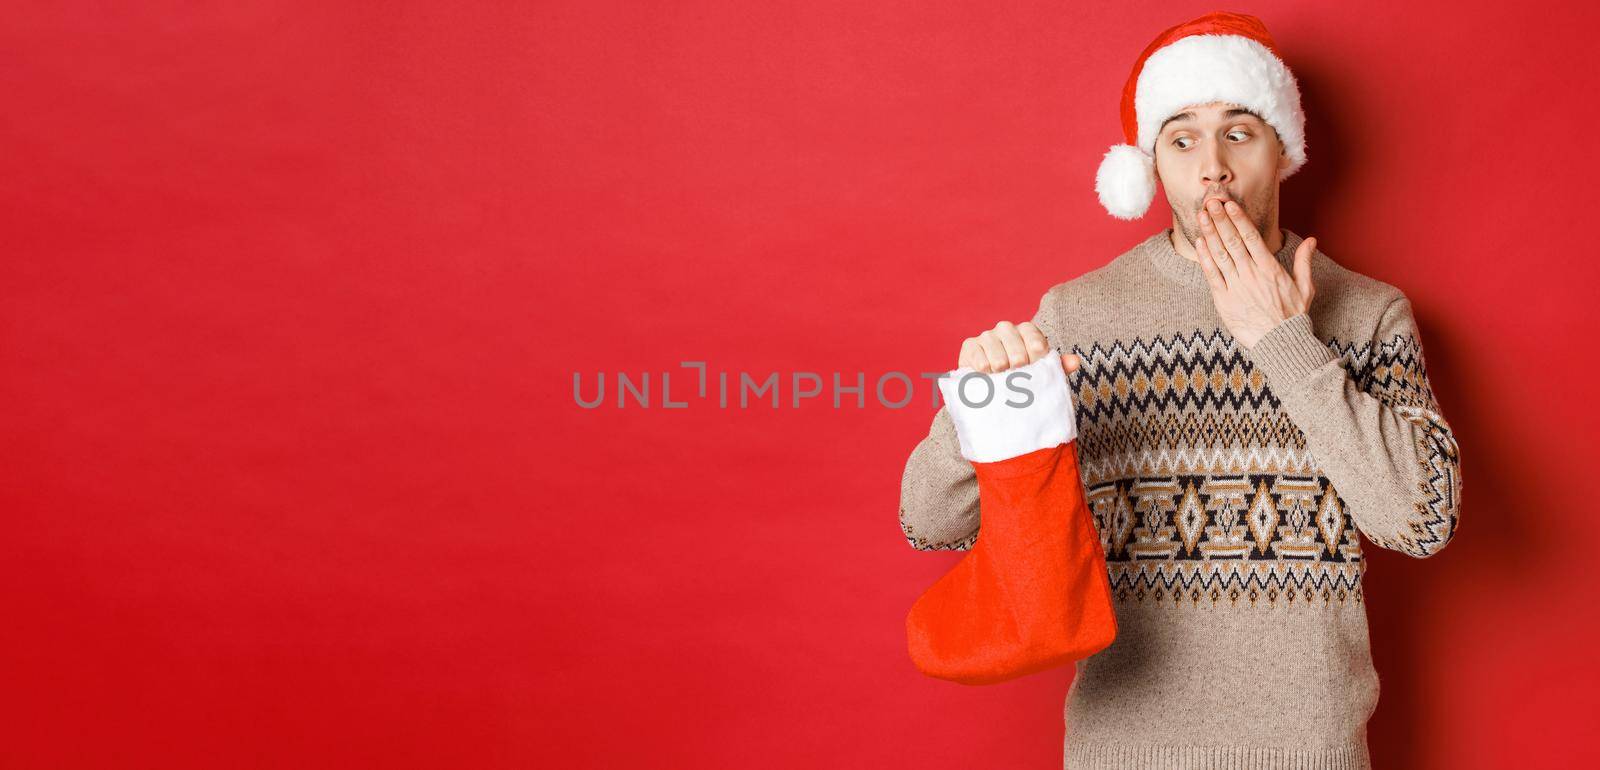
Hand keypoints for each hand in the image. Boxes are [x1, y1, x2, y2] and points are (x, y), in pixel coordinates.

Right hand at [958, 321, 1081, 374]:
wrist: (990, 389)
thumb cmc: (1020, 377)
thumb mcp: (1041, 373)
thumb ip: (1058, 367)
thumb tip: (1075, 362)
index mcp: (1026, 330)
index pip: (1035, 340)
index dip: (1035, 359)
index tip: (1033, 369)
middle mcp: (1006, 328)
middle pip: (1016, 350)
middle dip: (1017, 369)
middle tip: (1016, 377)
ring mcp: (987, 335)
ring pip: (998, 358)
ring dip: (1001, 373)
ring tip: (1002, 379)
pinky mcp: (970, 345)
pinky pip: (980, 361)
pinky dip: (985, 374)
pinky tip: (987, 377)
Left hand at [1195, 199, 1316, 348]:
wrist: (1280, 343)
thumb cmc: (1292, 316)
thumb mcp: (1305, 287)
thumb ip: (1304, 261)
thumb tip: (1313, 240)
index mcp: (1269, 268)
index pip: (1251, 237)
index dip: (1239, 219)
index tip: (1230, 205)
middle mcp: (1250, 274)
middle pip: (1232, 241)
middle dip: (1220, 220)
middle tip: (1211, 202)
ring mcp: (1235, 286)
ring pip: (1220, 254)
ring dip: (1210, 233)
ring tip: (1202, 215)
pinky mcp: (1223, 300)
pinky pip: (1211, 275)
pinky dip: (1205, 258)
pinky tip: (1200, 243)